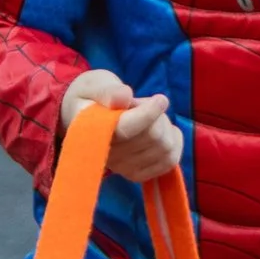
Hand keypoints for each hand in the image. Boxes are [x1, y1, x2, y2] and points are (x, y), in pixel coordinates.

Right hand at [60, 68, 181, 182]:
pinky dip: (174, 142)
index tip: (161, 99)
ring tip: (150, 118)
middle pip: (152, 136)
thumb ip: (107, 90)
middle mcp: (105, 156)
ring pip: (164, 146)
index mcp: (91, 131)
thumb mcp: (94, 84)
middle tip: (144, 104)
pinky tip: (164, 131)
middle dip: (157, 114)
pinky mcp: (135, 174)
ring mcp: (121, 168)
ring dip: (165, 126)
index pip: (126, 129)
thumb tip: (123, 98)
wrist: (85, 115)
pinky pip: (169, 161)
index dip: (148, 115)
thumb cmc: (91, 96)